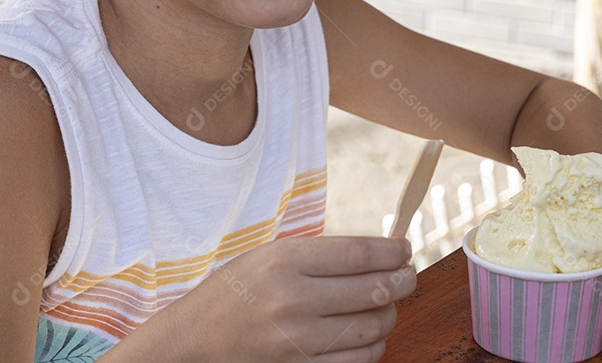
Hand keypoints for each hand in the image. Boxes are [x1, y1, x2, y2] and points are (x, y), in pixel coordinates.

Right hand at [157, 236, 415, 362]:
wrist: (193, 341)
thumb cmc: (235, 292)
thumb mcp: (268, 256)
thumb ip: (319, 255)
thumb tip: (379, 254)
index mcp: (284, 261)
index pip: (359, 254)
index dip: (393, 252)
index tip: (405, 249)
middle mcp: (293, 300)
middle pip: (373, 290)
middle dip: (402, 281)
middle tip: (408, 276)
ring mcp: (297, 340)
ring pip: (372, 328)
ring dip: (389, 315)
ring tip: (386, 305)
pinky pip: (358, 360)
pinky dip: (373, 346)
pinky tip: (368, 334)